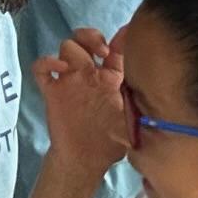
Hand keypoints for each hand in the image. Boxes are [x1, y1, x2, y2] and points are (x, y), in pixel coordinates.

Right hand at [31, 27, 134, 170]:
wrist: (86, 161)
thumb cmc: (111, 142)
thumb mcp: (133, 122)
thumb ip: (141, 105)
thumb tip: (156, 93)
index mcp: (111, 78)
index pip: (114, 48)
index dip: (119, 39)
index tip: (123, 41)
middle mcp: (89, 74)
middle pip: (85, 38)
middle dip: (92, 36)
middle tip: (102, 50)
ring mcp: (69, 80)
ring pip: (66, 47)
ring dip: (73, 47)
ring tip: (84, 63)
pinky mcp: (52, 91)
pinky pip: (41, 68)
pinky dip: (46, 62)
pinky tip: (59, 68)